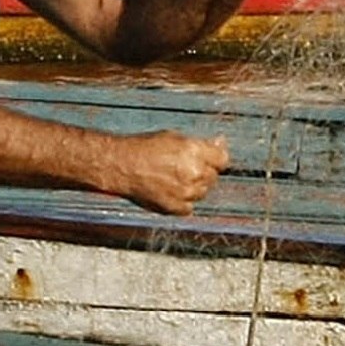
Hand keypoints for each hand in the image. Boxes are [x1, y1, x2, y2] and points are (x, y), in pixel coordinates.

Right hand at [111, 129, 231, 215]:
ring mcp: (186, 192)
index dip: (216, 158)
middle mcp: (193, 172)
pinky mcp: (176, 208)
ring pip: (202, 192)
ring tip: (172, 177)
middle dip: (203, 171)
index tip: (211, 157)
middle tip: (183, 166)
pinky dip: (183, 201)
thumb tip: (220, 143)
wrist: (122, 166)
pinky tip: (169, 189)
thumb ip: (200, 144)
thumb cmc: (144, 148)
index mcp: (195, 152)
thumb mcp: (174, 137)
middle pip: (212, 176)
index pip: (223, 159)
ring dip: (194, 186)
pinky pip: (189, 206)